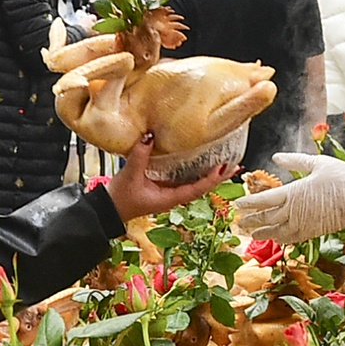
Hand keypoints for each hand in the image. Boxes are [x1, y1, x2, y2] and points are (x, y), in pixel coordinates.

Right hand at [107, 133, 233, 220]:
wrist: (108, 209)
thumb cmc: (120, 197)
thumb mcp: (131, 175)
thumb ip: (140, 155)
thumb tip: (150, 136)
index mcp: (170, 198)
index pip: (197, 189)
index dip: (211, 178)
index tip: (223, 167)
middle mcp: (174, 196)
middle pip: (202, 186)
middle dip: (219, 176)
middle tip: (235, 164)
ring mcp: (170, 192)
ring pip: (195, 182)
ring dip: (210, 173)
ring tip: (225, 162)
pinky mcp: (163, 186)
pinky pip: (184, 178)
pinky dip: (195, 170)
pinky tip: (201, 161)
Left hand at [233, 152, 344, 244]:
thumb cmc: (343, 177)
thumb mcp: (317, 163)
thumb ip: (295, 161)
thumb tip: (276, 157)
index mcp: (293, 193)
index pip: (263, 200)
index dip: (248, 203)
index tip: (237, 205)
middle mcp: (294, 211)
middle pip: (266, 218)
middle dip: (251, 219)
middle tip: (238, 221)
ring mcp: (304, 224)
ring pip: (277, 231)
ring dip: (263, 232)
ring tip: (251, 234)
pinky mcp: (314, 232)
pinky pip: (292, 238)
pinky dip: (281, 238)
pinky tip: (275, 239)